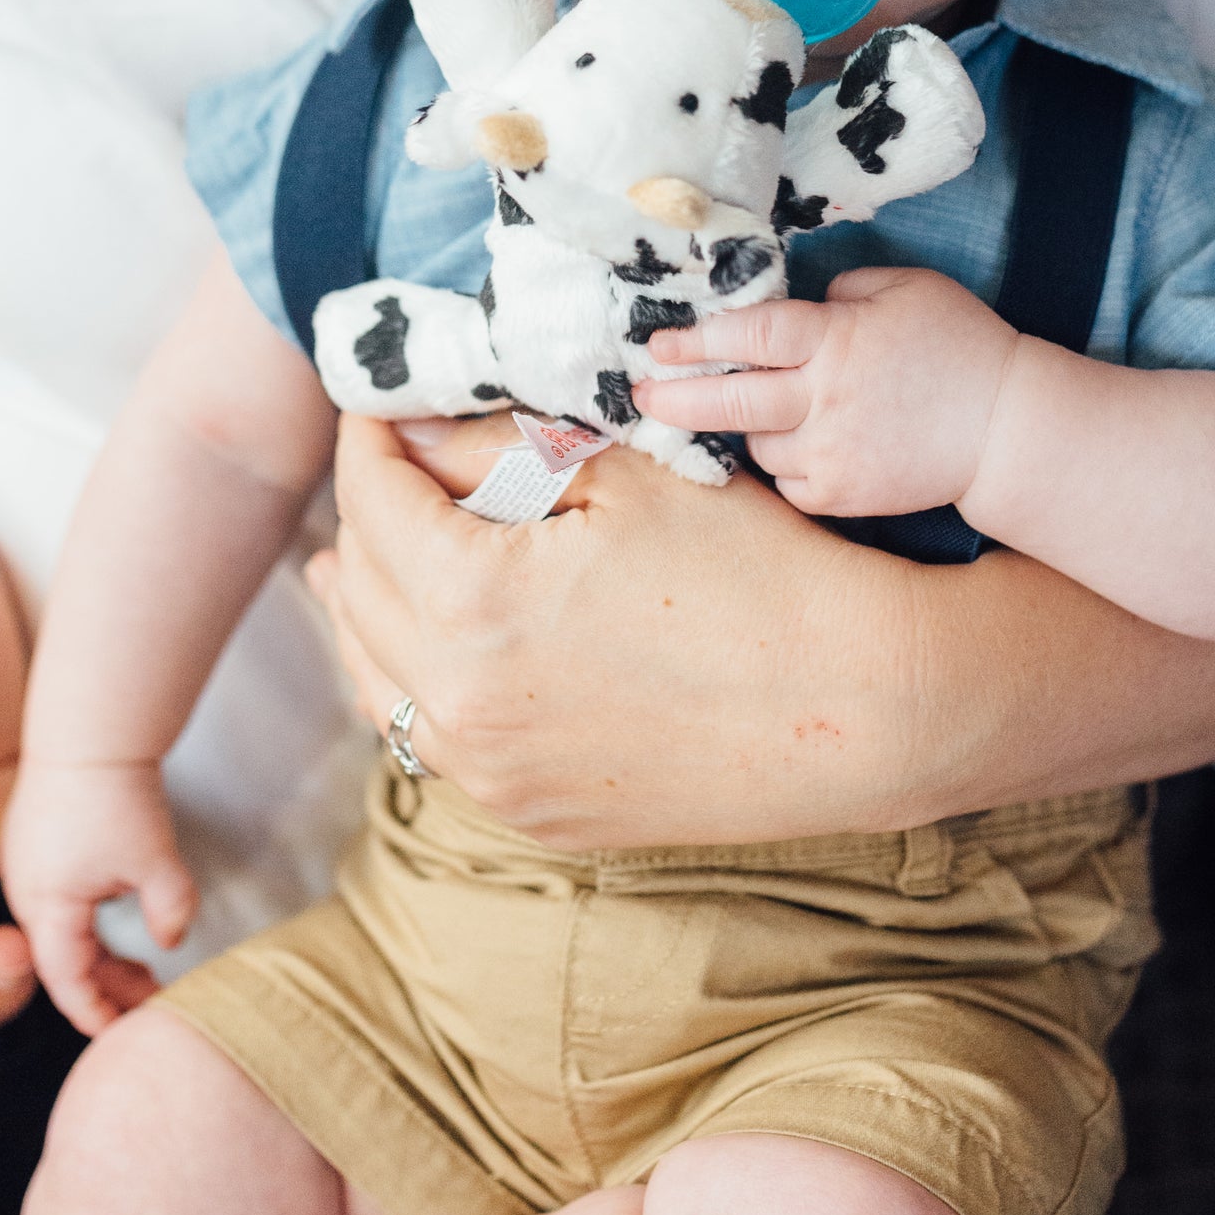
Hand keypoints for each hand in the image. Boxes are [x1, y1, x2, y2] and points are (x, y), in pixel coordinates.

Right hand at [4, 757, 196, 1039]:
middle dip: (107, 989)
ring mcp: (28, 868)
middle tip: (153, 1002)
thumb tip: (172, 941)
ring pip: (65, 933)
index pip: (67, 984)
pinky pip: (63, 903)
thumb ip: (170, 908)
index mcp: (46, 909)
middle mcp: (26, 896)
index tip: (126, 1034)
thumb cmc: (118, 796)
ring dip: (103, 956)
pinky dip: (93, 924)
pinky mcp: (37, 844)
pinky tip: (128, 919)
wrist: (91, 727)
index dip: (98, 1013)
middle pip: (64, 962)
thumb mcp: (155, 860)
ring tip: (148, 971)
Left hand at [307, 408, 913, 848]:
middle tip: (389, 462)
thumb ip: (495, 448)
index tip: (378, 402)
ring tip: (356, 557)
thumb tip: (409, 432)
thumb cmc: (756, 574)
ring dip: (366, 602)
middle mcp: (459, 706)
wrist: (858, 710)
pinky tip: (427, 647)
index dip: (368, 437)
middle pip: (359, 586)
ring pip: (376, 676)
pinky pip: (429, 738)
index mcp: (472, 606)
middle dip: (365, 511)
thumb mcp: (624, 477)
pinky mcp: (530, 812)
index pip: (372, 499)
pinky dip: (411, 679)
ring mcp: (491, 774)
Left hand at [633, 265, 1018, 517]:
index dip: (696, 340)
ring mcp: (833, 452)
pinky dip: (788, 466)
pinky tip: (807, 446)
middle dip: (675, 399)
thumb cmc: (960, 345)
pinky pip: (790, 484)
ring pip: (759, 445)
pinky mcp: (845, 495)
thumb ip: (845, 292)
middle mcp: (826, 398)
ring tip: (772, 413)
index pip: (749, 336)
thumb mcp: (908, 288)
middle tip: (640, 398)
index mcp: (837, 339)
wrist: (1006, 427)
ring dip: (752, 429)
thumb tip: (804, 306)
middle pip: (731, 401)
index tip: (658, 343)